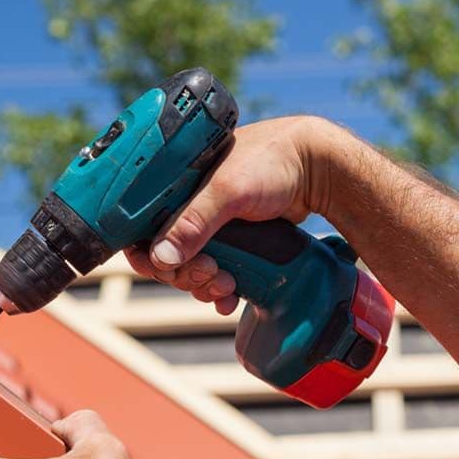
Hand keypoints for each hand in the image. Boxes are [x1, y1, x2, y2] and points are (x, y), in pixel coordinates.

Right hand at [125, 116, 330, 314]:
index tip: (167, 268)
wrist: (319, 169)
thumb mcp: (228, 191)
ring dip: (203, 286)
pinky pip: (213, 275)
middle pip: (164, 257)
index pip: (140, 230)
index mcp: (173, 188)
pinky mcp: (231, 243)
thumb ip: (193, 222)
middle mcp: (186, 208)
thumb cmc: (271, 162)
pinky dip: (219, 290)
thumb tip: (161, 258)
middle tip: (210, 272)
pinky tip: (232, 297)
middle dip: (185, 274)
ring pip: (189, 270)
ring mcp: (209, 228)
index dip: (147, 255)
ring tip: (228, 284)